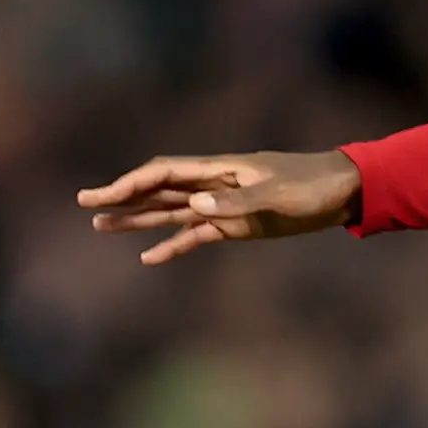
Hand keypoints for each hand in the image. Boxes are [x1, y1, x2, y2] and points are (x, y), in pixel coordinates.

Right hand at [77, 152, 365, 262]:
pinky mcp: (235, 226)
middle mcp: (213, 185)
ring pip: (170, 213)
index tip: (102, 195)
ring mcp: (222, 205)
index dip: (130, 183)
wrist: (342, 192)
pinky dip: (173, 246)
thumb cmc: (312, 185)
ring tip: (102, 226)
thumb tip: (193, 207)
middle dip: (122, 197)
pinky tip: (149, 258)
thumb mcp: (277, 195)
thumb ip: (236, 203)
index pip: (163, 174)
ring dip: (138, 220)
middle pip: (157, 191)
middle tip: (85, 204)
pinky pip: (196, 236)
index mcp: (218, 169)